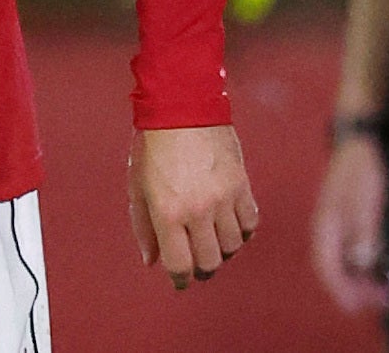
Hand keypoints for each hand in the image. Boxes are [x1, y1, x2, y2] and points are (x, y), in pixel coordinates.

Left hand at [129, 125, 259, 289]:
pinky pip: (250, 221)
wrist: (182, 106)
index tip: (181, 281)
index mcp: (168, 214)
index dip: (181, 279)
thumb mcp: (138, 188)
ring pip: (233, 244)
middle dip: (203, 268)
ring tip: (215, 241)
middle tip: (199, 263)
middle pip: (210, 261)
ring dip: (223, 249)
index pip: (180, 265)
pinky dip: (244, 230)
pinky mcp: (241, 183)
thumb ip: (144, 228)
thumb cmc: (154, 147)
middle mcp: (198, 210)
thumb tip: (151, 260)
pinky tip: (232, 224)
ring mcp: (223, 198)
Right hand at [310, 134, 388, 313]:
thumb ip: (363, 231)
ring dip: (364, 281)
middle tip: (383, 302)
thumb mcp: (365, 200)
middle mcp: (328, 232)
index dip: (340, 291)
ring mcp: (338, 229)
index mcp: (326, 228)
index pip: (327, 268)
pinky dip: (368, 266)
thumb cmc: (362, 169)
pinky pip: (355, 253)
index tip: (356, 308)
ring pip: (347, 263)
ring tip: (388, 293)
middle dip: (357, 290)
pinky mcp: (350, 224)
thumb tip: (363, 263)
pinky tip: (384, 271)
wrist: (361, 142)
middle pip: (337, 270)